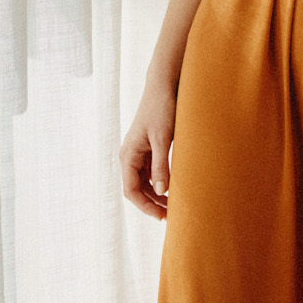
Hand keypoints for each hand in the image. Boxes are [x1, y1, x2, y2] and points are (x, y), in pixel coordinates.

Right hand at [119, 78, 176, 218]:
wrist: (163, 86)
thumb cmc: (161, 109)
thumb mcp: (163, 138)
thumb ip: (161, 166)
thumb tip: (162, 192)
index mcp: (128, 155)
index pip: (131, 190)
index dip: (145, 206)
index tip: (162, 216)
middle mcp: (130, 156)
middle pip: (137, 189)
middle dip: (152, 203)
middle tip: (171, 216)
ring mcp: (139, 152)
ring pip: (144, 182)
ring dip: (156, 195)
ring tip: (174, 205)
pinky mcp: (148, 148)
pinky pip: (150, 172)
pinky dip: (160, 182)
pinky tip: (173, 187)